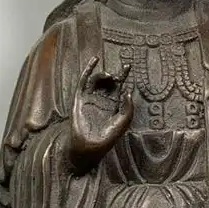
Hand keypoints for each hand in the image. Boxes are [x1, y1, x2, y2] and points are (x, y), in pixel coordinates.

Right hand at [69, 55, 132, 171]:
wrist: (88, 147)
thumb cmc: (106, 138)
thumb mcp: (123, 123)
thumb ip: (128, 108)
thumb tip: (127, 91)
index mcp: (113, 106)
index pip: (118, 88)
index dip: (123, 76)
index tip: (128, 66)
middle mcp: (102, 101)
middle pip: (108, 83)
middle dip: (113, 77)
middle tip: (116, 77)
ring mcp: (90, 99)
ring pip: (97, 80)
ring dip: (103, 75)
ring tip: (108, 77)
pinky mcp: (80, 99)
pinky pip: (84, 82)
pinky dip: (88, 70)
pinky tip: (94, 60)